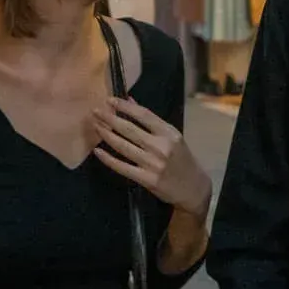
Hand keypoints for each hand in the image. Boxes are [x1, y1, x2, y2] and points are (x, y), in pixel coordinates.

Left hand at [91, 99, 212, 218]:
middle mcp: (161, 146)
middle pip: (129, 129)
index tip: (110, 100)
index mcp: (169, 133)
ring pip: (123, 146)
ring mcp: (153, 164)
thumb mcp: (172, 136)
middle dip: (110, 119)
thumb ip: (151, 120)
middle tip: (95, 112)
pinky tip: (97, 151)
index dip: (124, 106)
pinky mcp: (146, 179)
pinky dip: (108, 159)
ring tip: (95, 126)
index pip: (143, 114)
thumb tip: (129, 101)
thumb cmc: (182, 159)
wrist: (194, 188)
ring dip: (106, 135)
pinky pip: (122, 167)